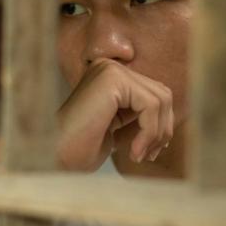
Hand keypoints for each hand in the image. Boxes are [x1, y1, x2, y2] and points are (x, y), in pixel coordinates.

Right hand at [57, 59, 174, 171]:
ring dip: (156, 133)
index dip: (160, 123)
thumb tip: (171, 117)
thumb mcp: (117, 128)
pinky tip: (134, 152)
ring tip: (139, 155)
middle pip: (162, 93)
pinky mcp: (112, 80)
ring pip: (160, 99)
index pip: (154, 92)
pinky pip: (150, 105)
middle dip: (162, 128)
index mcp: (109, 76)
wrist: (54, 158)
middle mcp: (109, 67)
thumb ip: (139, 116)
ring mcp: (110, 70)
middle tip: (148, 155)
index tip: (150, 150)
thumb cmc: (80, 149)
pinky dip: (149, 133)